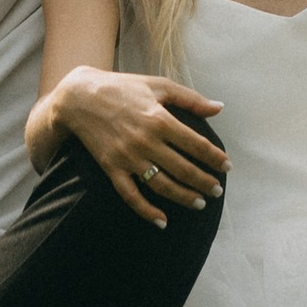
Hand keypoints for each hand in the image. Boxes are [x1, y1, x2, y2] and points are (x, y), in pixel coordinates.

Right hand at [51, 71, 226, 224]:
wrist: (79, 98)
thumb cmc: (123, 88)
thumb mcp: (158, 85)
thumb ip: (191, 98)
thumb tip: (219, 108)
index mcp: (160, 118)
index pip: (196, 145)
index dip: (215, 158)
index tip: (227, 167)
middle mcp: (146, 141)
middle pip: (183, 169)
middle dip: (204, 182)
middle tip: (217, 191)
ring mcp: (128, 157)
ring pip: (162, 185)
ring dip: (183, 197)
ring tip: (199, 203)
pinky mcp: (112, 169)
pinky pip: (131, 196)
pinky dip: (147, 211)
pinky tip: (162, 221)